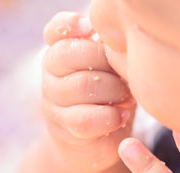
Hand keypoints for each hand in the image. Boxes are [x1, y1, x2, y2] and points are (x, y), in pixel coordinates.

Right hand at [41, 12, 135, 172]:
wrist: (97, 142)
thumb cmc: (110, 96)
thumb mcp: (112, 69)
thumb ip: (110, 51)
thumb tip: (121, 42)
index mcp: (62, 52)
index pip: (55, 30)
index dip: (68, 24)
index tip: (89, 28)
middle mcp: (51, 74)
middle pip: (69, 54)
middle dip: (106, 62)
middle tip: (127, 76)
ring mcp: (53, 102)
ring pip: (80, 86)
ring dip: (113, 91)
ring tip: (128, 98)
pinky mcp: (64, 129)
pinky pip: (84, 119)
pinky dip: (109, 117)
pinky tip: (122, 116)